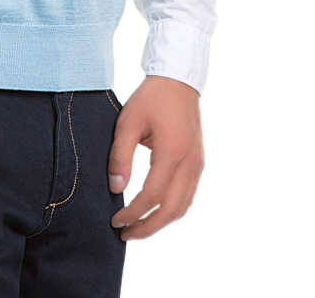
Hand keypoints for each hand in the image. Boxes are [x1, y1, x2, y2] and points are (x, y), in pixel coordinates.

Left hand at [107, 76, 203, 240]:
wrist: (178, 79)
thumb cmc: (150, 98)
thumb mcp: (127, 122)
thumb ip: (120, 156)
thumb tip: (115, 188)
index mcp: (172, 152)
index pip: (152, 195)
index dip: (132, 213)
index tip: (115, 220)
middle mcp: (190, 162)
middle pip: (171, 210)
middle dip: (148, 228)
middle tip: (125, 234)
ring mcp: (198, 163)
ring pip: (183, 206)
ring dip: (161, 222)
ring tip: (138, 228)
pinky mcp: (199, 162)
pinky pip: (188, 195)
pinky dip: (172, 209)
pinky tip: (155, 211)